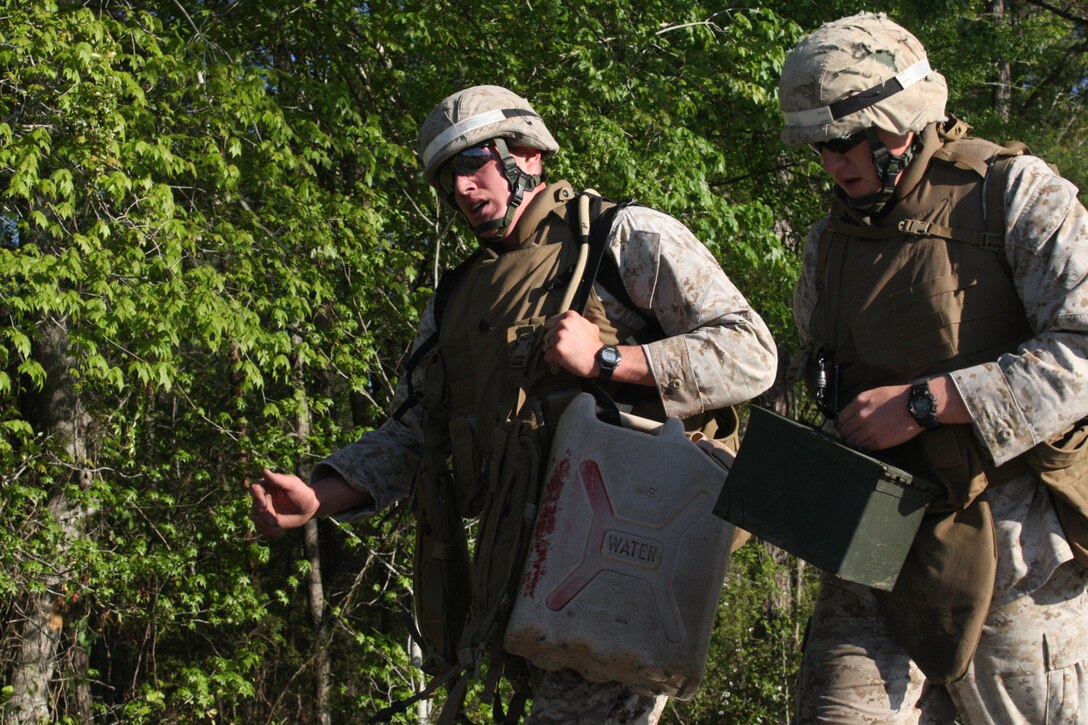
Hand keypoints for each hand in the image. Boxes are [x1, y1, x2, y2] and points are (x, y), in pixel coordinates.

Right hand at [248, 468, 319, 537]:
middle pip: (254, 507)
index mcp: (266, 486)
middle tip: (274, 522)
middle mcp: (262, 498)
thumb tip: (264, 470)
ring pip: (257, 519)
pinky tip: (282, 533)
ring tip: (279, 528)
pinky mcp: (267, 522)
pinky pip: (263, 529)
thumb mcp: (292, 485)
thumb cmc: (302, 492)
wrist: (308, 508)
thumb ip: (278, 479)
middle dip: (263, 516)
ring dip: (266, 526)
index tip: (263, 505)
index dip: (256, 497)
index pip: (254, 489)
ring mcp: (264, 511)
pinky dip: (271, 533)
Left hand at [542, 310, 603, 376]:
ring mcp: (559, 336)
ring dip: (552, 352)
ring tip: (565, 354)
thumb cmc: (594, 344)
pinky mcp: (557, 350)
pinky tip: (562, 361)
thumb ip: (576, 322)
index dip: (554, 333)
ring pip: (545, 346)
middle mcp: (563, 324)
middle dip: (553, 343)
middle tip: (566, 349)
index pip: (549, 324)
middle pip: (547, 335)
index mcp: (570, 316)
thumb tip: (565, 322)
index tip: (561, 339)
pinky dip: (553, 361)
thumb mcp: (589, 326)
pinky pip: (547, 357)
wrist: (599, 359)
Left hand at [836, 375, 970, 450]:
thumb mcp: (875, 393)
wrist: (917, 405)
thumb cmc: (898, 397)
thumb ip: (860, 404)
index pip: (841, 418)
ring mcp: (869, 429)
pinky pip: (863, 447)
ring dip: (854, 443)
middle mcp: (861, 415)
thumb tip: (851, 415)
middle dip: (846, 434)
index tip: (846, 428)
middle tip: (852, 437)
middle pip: (844, 431)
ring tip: (860, 442)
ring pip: (851, 441)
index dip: (842, 425)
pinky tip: (867, 445)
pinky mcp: (878, 440)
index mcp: (859, 402)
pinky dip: (863, 448)